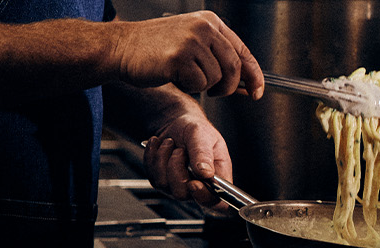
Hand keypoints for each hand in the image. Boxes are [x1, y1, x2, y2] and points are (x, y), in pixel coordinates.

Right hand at [108, 11, 264, 98]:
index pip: (243, 51)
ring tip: (184, 76)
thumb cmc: (155, 49)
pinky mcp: (178, 57)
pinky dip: (189, 87)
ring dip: (203, 86)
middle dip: (229, 87)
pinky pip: (198, 84)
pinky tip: (175, 77)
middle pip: (234, 67)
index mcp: (210, 22)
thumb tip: (247, 83)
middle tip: (216, 92)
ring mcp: (191, 41)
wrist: (121, 47)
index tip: (258, 91)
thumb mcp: (192, 42)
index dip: (254, 74)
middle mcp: (204, 28)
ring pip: (216, 78)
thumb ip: (218, 57)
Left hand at [143, 115, 233, 214]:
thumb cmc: (198, 131)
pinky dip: (152, 156)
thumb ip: (204, 154)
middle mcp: (199, 187)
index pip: (215, 201)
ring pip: (163, 184)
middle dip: (175, 168)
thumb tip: (206, 173)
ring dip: (163, 158)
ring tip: (171, 144)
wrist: (179, 125)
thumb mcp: (203, 135)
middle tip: (180, 150)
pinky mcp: (163, 182)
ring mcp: (179, 186)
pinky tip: (160, 146)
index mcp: (217, 178)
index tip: (194, 183)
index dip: (204, 197)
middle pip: (182, 194)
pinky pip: (152, 176)